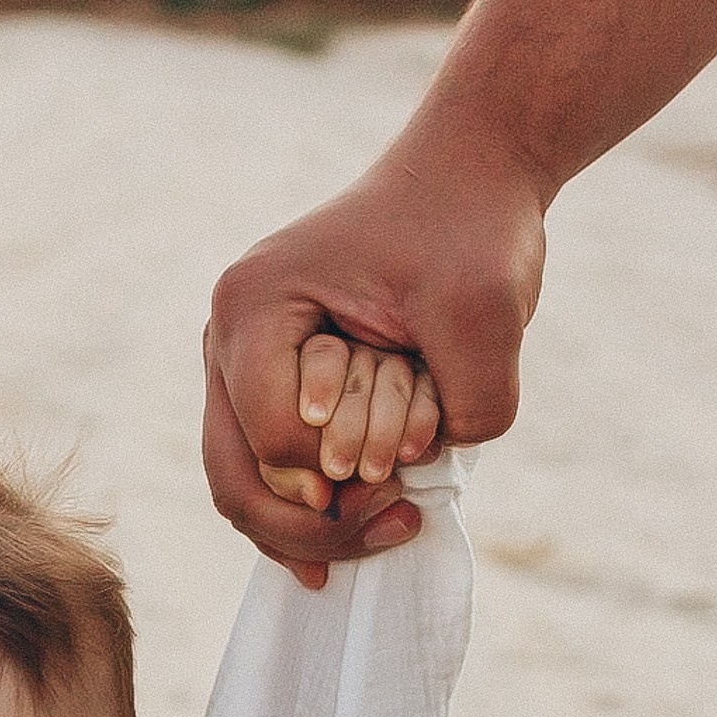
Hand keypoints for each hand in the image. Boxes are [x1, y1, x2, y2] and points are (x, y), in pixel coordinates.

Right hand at [204, 100, 549, 572]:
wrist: (466, 178)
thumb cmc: (469, 228)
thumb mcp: (486, 309)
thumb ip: (471, 400)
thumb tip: (425, 470)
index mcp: (255, 306)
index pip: (273, 439)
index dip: (335, 485)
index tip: (403, 485)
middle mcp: (230, 338)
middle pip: (236, 478)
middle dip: (312, 528)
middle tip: (389, 531)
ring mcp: (243, 365)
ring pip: (243, 487)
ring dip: (313, 529)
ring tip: (388, 532)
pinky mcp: (274, 384)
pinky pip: (269, 473)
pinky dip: (309, 515)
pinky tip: (354, 538)